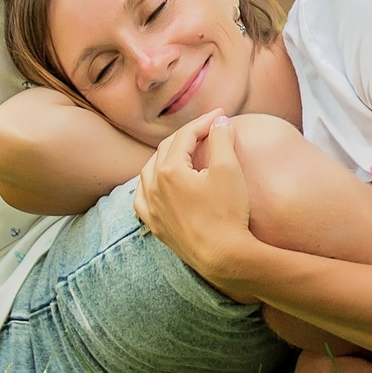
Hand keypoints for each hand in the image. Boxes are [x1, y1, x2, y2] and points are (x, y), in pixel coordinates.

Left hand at [133, 111, 257, 285]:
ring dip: (166, 156)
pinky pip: (142, 199)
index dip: (204, 122)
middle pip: (166, 150)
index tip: (221, 115)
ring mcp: (151, 208)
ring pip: (149, 172)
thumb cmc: (228, 213)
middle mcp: (153, 187)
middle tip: (208, 129)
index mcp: (169, 170)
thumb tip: (219, 121)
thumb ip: (222, 139)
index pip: (185, 136)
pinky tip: (156, 184)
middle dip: (187, 135)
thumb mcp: (229, 170)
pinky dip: (149, 185)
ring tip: (183, 151)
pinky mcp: (156, 226)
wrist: (223, 257)